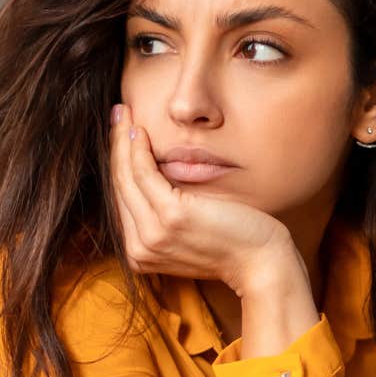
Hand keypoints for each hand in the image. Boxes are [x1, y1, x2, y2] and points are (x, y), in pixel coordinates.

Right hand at [109, 104, 305, 296]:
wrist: (260, 263)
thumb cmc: (232, 243)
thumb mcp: (189, 232)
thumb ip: (165, 215)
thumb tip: (155, 178)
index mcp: (140, 253)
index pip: (122, 200)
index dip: (118, 164)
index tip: (119, 134)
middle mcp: (140, 248)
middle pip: (118, 186)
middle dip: (115, 145)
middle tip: (117, 114)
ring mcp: (153, 234)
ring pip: (126, 177)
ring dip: (122, 140)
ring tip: (123, 113)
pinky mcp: (171, 217)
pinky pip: (144, 174)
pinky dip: (138, 150)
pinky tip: (140, 130)